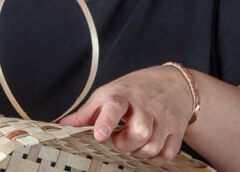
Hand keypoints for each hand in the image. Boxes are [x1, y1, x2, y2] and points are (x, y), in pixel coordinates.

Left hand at [58, 66, 193, 162]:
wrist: (173, 83)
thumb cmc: (133, 90)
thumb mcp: (107, 94)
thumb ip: (86, 113)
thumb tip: (61, 125)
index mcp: (122, 95)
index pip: (114, 105)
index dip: (106, 121)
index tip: (100, 135)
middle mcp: (145, 105)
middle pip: (138, 133)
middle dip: (125, 144)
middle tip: (120, 138)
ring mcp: (164, 117)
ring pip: (152, 146)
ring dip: (139, 152)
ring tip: (134, 142)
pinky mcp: (177, 129)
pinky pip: (167, 153)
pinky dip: (155, 157)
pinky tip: (149, 146)